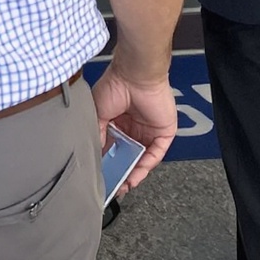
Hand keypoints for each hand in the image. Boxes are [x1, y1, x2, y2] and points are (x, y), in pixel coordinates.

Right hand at [89, 63, 178, 188]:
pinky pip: (156, 154)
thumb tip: (96, 155)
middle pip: (130, 156)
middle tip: (114, 186)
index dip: (109, 164)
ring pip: (143, 159)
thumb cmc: (115, 85)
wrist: (136, 74)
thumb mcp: (98, 113)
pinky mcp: (163, 132)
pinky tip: (137, 174)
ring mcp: (149, 131)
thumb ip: (98, 135)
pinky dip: (147, 166)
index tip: (103, 177)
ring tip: (124, 185)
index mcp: (118, 122)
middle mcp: (134, 128)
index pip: (115, 149)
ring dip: (134, 173)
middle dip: (122, 172)